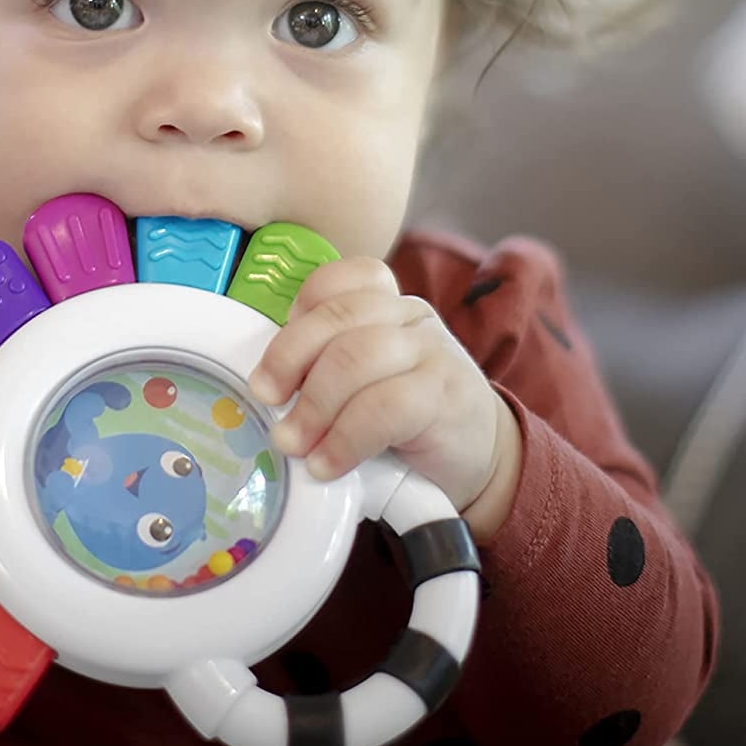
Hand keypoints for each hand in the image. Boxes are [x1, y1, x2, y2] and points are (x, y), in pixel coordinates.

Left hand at [248, 256, 521, 538]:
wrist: (480, 457)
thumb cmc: (406, 420)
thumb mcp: (361, 383)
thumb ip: (323, 369)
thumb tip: (264, 392)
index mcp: (383, 304)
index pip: (334, 282)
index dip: (296, 316)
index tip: (274, 364)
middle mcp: (408, 317)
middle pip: (336, 317)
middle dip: (289, 360)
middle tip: (267, 403)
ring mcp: (431, 351)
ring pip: (356, 357)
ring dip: (314, 406)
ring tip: (295, 443)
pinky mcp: (445, 395)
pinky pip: (384, 407)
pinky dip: (346, 439)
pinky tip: (328, 463)